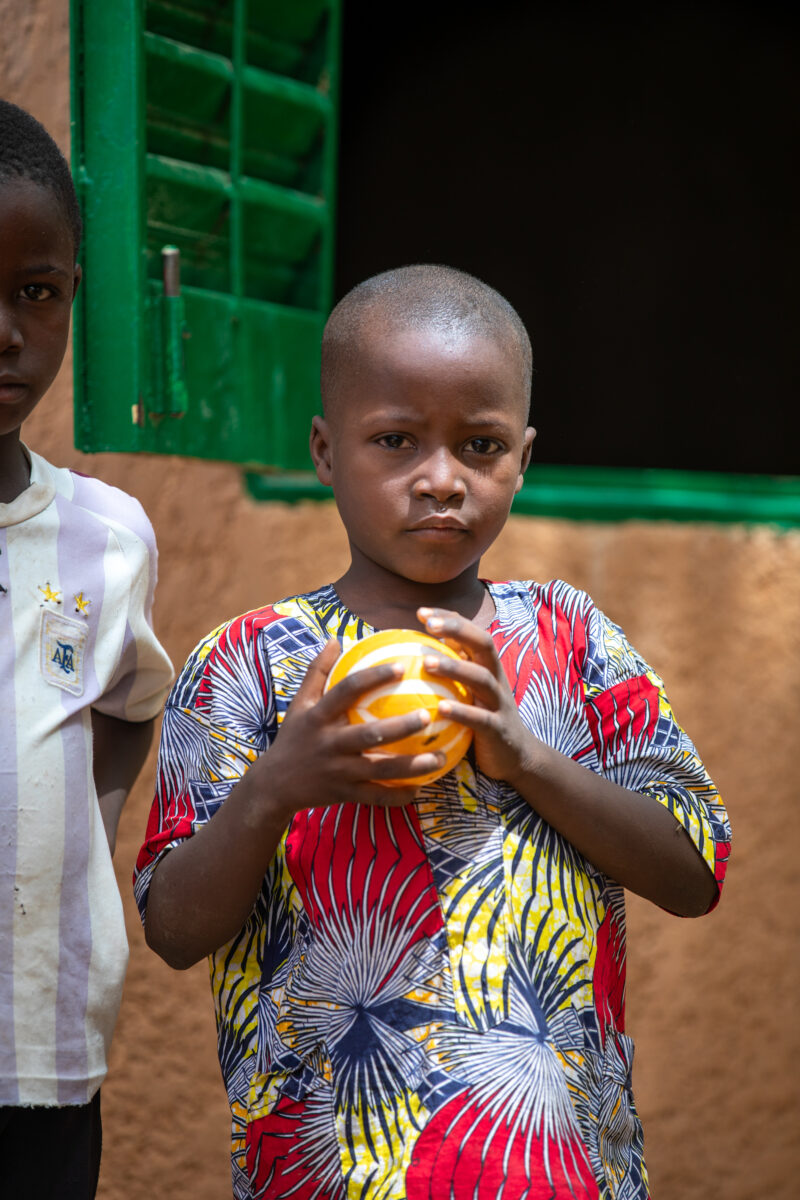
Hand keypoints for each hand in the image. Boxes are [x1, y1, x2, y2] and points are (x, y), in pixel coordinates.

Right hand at [260, 640, 447, 812]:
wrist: (274, 785)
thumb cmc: (294, 737)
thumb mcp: (299, 703)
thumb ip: (318, 670)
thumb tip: (336, 638)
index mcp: (319, 716)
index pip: (347, 690)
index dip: (373, 677)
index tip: (401, 666)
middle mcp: (329, 743)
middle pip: (369, 734)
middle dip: (400, 726)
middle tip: (428, 714)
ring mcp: (338, 771)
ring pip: (379, 770)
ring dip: (412, 766)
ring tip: (440, 756)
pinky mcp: (344, 794)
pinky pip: (376, 797)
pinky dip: (398, 795)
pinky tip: (421, 787)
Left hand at [416, 607, 536, 785]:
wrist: (516, 757)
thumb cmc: (480, 721)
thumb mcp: (467, 694)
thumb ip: (447, 676)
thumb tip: (405, 662)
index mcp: (487, 667)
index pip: (471, 633)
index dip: (450, 619)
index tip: (421, 613)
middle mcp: (496, 679)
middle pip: (483, 644)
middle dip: (458, 629)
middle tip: (429, 625)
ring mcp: (500, 703)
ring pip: (482, 678)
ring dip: (455, 667)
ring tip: (427, 663)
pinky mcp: (499, 729)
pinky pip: (481, 719)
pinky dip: (462, 712)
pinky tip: (440, 709)